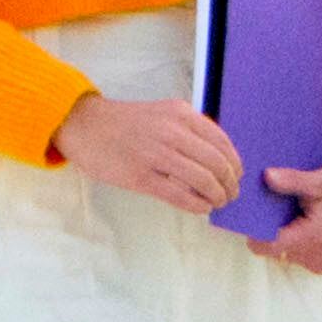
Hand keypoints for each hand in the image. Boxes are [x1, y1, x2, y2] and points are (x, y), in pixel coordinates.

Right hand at [52, 93, 240, 216]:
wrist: (84, 125)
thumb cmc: (126, 123)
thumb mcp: (164, 113)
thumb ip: (191, 130)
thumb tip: (220, 158)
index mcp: (181, 114)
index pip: (222, 143)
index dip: (235, 163)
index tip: (237, 176)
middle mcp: (172, 132)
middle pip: (217, 164)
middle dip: (230, 183)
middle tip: (231, 194)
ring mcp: (155, 154)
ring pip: (202, 180)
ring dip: (217, 195)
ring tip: (217, 202)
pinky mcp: (140, 176)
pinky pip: (179, 195)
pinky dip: (197, 205)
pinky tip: (202, 208)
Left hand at [252, 161, 321, 272]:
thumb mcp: (321, 181)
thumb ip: (291, 182)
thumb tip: (266, 176)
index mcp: (310, 238)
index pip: (265, 245)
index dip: (255, 229)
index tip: (257, 213)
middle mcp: (313, 256)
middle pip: (273, 249)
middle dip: (272, 230)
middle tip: (282, 208)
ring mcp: (319, 262)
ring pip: (284, 253)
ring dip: (285, 236)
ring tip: (298, 215)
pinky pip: (298, 256)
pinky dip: (297, 242)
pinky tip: (308, 225)